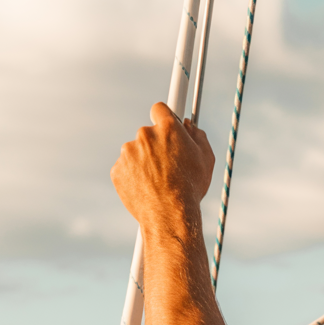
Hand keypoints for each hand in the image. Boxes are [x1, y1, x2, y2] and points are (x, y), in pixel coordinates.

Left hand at [111, 102, 215, 233]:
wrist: (169, 215)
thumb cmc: (190, 189)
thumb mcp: (206, 160)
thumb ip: (198, 137)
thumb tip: (190, 126)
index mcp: (168, 128)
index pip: (159, 109)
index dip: (163, 118)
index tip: (165, 126)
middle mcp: (145, 135)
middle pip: (148, 134)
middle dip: (155, 147)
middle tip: (168, 167)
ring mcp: (128, 152)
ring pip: (135, 153)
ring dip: (144, 163)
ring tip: (158, 184)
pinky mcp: (118, 169)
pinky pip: (125, 169)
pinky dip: (134, 177)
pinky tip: (147, 190)